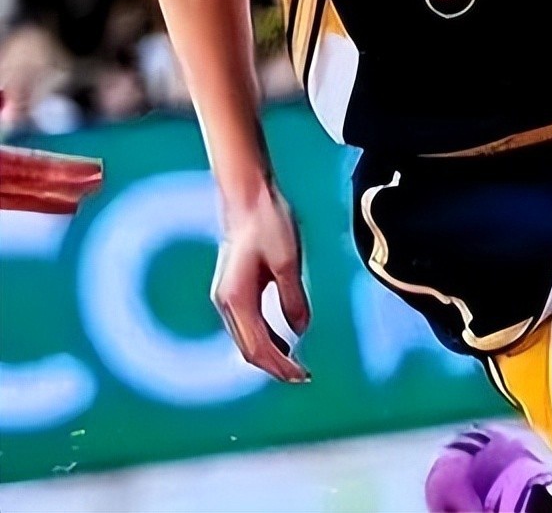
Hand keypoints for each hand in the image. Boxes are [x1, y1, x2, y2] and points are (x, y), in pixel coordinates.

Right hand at [212, 186, 311, 382]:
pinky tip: (284, 338)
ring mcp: (226, 297)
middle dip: (275, 366)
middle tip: (302, 376)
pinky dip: (266, 336)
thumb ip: (293, 298)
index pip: (258, 347)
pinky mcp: (234, 289)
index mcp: (237, 299)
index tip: (302, 375)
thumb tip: (300, 331)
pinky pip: (248, 323)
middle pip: (249, 349)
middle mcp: (226, 303)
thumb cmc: (268, 223)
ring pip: (247, 338)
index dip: (280, 366)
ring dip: (270, 353)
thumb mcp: (288, 261)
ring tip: (296, 363)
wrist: (247, 197)